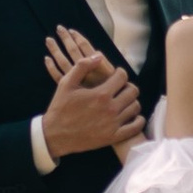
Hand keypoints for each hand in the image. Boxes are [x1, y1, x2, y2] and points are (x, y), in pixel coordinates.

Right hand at [40, 27, 141, 158]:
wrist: (55, 135)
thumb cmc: (60, 107)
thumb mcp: (66, 83)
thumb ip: (82, 66)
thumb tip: (99, 56)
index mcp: (100, 94)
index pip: (122, 77)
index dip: (120, 73)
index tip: (116, 75)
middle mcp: (110, 109)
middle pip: (132, 91)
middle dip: (127, 86)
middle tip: (120, 88)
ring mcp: (113, 124)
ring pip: (135, 107)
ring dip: (131, 101)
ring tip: (123, 101)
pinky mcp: (113, 137)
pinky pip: (135, 127)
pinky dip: (137, 120)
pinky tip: (131, 116)